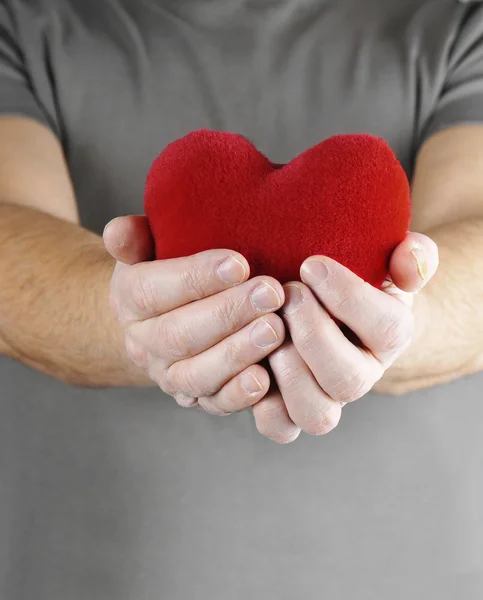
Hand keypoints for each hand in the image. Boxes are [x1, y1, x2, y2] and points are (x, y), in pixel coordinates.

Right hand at [103, 216, 285, 414]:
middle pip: (178, 334)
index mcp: (128, 300)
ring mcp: (168, 375)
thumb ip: (133, 237)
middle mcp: (143, 343)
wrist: (161, 320)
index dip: (195, 278)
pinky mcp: (195, 398)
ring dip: (237, 353)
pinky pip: (213, 404)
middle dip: (228, 313)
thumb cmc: (166, 273)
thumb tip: (119, 231)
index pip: (152, 290)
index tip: (239, 263)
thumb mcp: (146, 249)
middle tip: (271, 293)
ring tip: (275, 329)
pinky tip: (264, 378)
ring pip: (196, 374)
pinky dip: (238, 395)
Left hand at [251, 233, 438, 443]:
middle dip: (313, 334)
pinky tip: (251, 358)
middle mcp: (360, 376)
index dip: (348, 297)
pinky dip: (261, 403)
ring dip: (288, 370)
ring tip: (268, 326)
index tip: (312, 264)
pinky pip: (279, 427)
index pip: (387, 329)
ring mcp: (325, 399)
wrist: (320, 306)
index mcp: (389, 337)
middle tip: (289, 293)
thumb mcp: (382, 259)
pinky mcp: (288, 410)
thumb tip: (410, 261)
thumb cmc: (348, 279)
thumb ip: (411, 254)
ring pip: (316, 414)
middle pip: (349, 380)